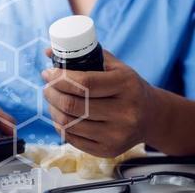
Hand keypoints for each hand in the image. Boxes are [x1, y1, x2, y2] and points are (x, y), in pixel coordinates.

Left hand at [42, 49, 158, 157]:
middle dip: (52, 93)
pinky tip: (60, 116)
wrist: (152, 117)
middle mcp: (125, 112)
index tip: (47, 73)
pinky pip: (72, 138)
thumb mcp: (115, 67)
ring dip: (53, 110)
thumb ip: (85, 56)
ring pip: (68, 123)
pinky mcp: (108, 150)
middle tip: (47, 87)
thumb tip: (47, 51)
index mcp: (126, 86)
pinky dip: (60, 125)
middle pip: (72, 104)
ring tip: (52, 100)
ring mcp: (117, 134)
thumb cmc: (127, 88)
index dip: (59, 78)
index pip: (84, 83)